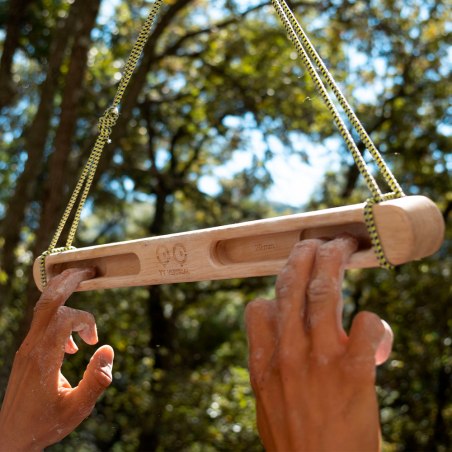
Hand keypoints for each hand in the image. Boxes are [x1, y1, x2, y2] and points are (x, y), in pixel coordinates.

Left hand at [0, 268, 113, 451]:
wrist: (9, 440)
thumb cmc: (44, 425)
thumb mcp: (77, 410)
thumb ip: (97, 380)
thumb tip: (108, 349)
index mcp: (43, 359)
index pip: (64, 318)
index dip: (86, 320)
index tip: (95, 339)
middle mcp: (31, 348)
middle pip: (47, 301)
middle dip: (68, 281)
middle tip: (88, 269)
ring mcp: (26, 348)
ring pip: (42, 308)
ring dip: (61, 292)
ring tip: (80, 282)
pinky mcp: (26, 353)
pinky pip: (42, 323)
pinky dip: (59, 317)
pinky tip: (71, 342)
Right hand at [245, 235, 392, 451]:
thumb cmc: (296, 443)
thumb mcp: (267, 404)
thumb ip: (269, 366)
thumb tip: (279, 339)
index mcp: (262, 363)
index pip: (259, 307)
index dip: (273, 294)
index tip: (287, 288)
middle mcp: (287, 354)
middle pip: (291, 286)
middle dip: (303, 255)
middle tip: (313, 242)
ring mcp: (320, 360)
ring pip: (324, 291)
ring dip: (333, 261)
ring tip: (341, 246)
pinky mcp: (355, 372)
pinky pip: (367, 325)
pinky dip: (375, 322)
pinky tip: (376, 332)